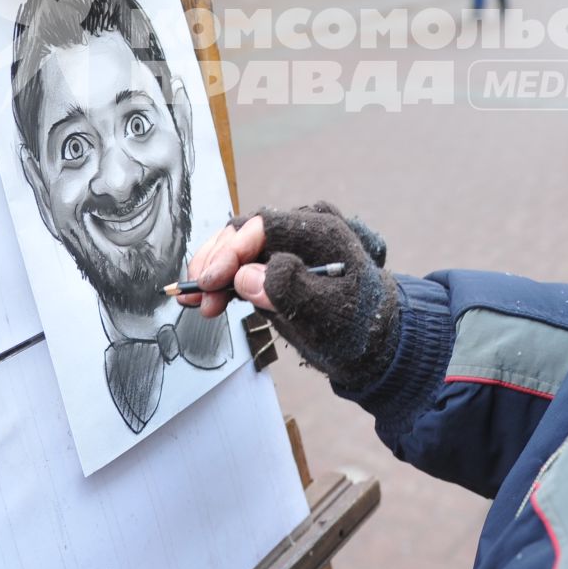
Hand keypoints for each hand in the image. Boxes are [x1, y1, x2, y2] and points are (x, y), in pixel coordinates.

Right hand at [184, 203, 399, 388]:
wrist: (370, 343)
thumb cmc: (358, 326)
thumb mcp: (327, 313)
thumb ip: (288, 290)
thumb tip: (246, 276)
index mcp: (322, 231)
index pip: (266, 225)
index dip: (233, 248)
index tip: (212, 278)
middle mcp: (301, 230)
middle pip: (245, 232)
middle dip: (217, 262)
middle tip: (200, 293)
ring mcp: (286, 247)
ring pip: (236, 247)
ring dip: (212, 272)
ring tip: (197, 301)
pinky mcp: (274, 265)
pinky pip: (240, 266)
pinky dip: (220, 282)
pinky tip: (203, 299)